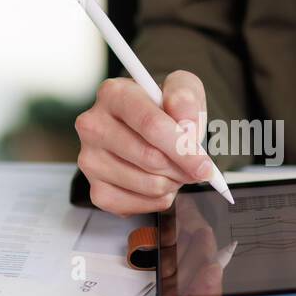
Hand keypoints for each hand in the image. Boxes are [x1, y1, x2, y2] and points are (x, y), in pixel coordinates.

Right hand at [74, 70, 213, 215]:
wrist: (146, 129)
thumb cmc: (164, 109)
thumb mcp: (182, 89)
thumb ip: (185, 98)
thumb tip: (185, 124)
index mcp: (114, 94)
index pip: (152, 126)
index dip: (183, 149)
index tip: (204, 165)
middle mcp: (94, 126)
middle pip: (150, 158)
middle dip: (182, 168)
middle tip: (194, 167)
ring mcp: (91, 160)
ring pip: (148, 184)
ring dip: (172, 182)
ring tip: (174, 169)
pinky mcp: (97, 190)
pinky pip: (139, 205)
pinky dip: (159, 199)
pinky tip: (159, 182)